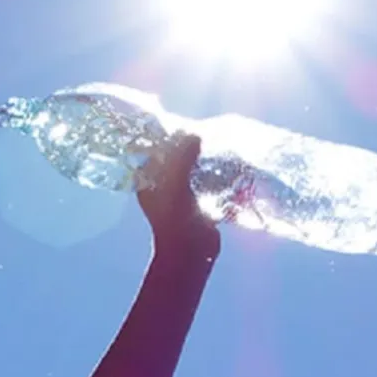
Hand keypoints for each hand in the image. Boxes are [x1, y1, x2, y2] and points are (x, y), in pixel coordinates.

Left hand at [137, 133, 220, 264]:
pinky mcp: (198, 202)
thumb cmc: (175, 217)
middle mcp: (161, 185)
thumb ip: (181, 157)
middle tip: (206, 133)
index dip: (166, 137)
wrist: (191, 252)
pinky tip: (228, 165)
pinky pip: (206, 182)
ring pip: (192, 169)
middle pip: (174, 158)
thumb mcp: (175, 183)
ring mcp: (180, 194)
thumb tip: (193, 134)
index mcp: (147, 180)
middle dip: (189, 147)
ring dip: (204, 160)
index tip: (183, 124)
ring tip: (219, 144)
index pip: (154, 150)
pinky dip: (215, 175)